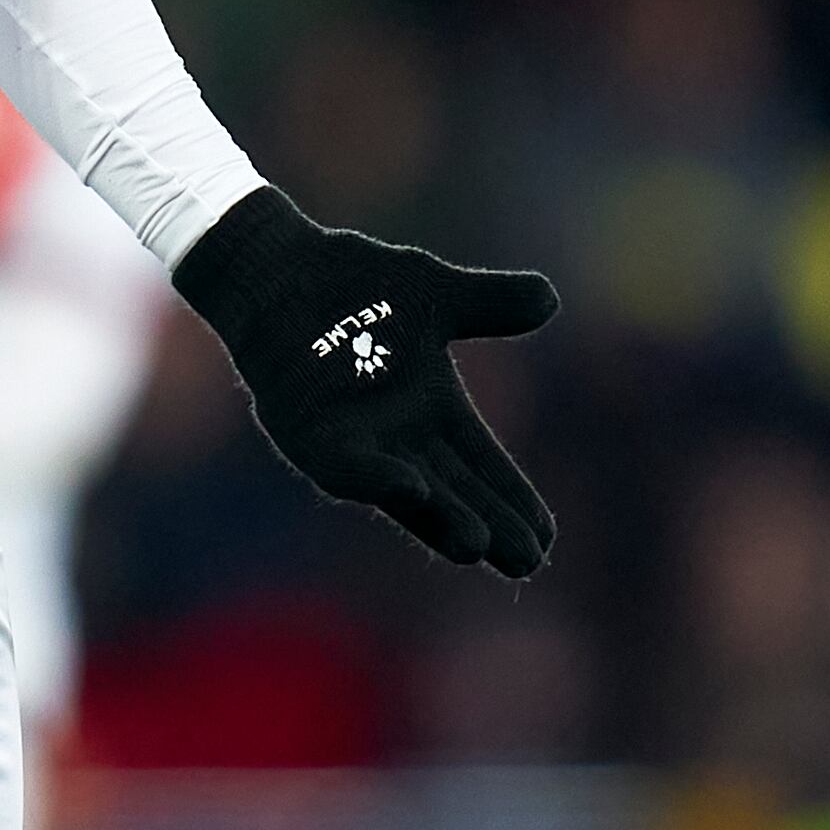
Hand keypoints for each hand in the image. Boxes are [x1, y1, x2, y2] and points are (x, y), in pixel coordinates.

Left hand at [174, 186, 557, 576]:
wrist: (279, 267)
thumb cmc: (355, 283)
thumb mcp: (436, 293)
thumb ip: (489, 303)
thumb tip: (551, 300)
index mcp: (432, 410)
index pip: (482, 466)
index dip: (513, 501)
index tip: (546, 539)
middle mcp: (395, 437)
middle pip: (452, 493)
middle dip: (488, 526)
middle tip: (526, 562)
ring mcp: (351, 439)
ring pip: (403, 492)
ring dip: (438, 517)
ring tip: (477, 545)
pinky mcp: (306, 433)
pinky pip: (342, 466)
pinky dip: (375, 478)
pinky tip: (412, 486)